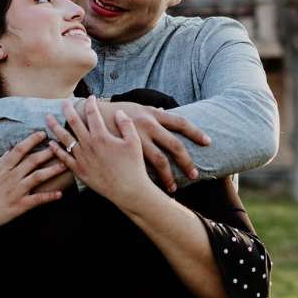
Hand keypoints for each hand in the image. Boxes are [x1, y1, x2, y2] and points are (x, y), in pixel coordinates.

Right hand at [0, 131, 65, 240]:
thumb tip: (7, 152)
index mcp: (1, 167)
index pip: (19, 149)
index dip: (32, 140)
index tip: (42, 133)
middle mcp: (10, 177)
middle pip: (32, 160)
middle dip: (48, 151)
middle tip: (60, 144)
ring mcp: (15, 191)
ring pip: (38, 177)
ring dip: (53, 170)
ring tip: (66, 165)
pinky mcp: (18, 206)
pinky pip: (37, 200)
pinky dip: (49, 196)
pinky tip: (60, 194)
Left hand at [46, 96, 153, 208]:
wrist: (128, 190)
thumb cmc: (134, 166)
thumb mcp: (134, 141)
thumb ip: (125, 124)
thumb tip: (118, 112)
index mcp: (101, 136)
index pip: (92, 114)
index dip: (91, 104)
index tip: (90, 97)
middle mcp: (89, 145)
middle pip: (74, 123)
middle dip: (67, 110)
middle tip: (63, 102)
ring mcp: (82, 158)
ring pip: (64, 139)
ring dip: (55, 127)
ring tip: (47, 118)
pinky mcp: (79, 170)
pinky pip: (64, 158)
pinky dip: (56, 150)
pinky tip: (51, 143)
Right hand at [94, 100, 208, 191]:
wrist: (88, 114)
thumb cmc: (114, 112)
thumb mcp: (135, 108)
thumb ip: (152, 112)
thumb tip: (166, 112)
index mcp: (153, 114)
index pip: (181, 122)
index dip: (196, 132)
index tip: (208, 142)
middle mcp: (148, 125)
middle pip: (174, 146)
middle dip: (186, 162)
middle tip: (194, 175)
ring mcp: (137, 139)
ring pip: (159, 161)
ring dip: (168, 177)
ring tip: (173, 189)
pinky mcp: (126, 151)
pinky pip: (142, 168)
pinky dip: (150, 179)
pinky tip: (153, 189)